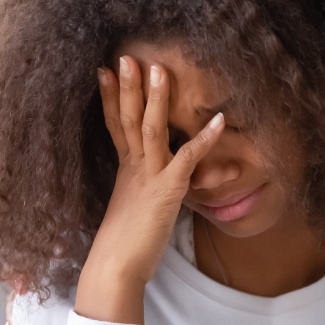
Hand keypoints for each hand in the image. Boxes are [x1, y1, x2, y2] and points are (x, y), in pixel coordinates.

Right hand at [74, 56, 224, 324]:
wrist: (114, 268)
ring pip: (151, 128)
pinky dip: (204, 138)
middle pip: (128, 118)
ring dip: (156, 98)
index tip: (105, 71)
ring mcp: (149, 176)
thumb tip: (144, 188)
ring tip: (160, 69)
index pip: (114, 124)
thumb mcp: (130, 210)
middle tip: (126, 55)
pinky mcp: (167, 190)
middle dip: (128, 86)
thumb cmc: (122, 246)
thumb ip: (139, 192)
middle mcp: (133, 167)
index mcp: (123, 170)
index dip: (111, 97)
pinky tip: (219, 120)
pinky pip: (187, 158)